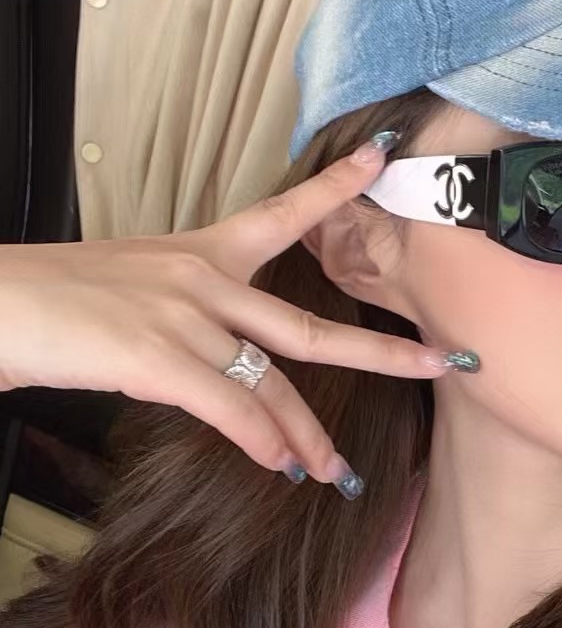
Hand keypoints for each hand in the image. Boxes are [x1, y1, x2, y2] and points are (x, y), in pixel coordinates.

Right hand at [0, 142, 453, 484]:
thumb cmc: (54, 301)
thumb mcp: (133, 287)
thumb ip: (189, 316)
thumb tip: (228, 368)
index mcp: (200, 253)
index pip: (282, 214)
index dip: (334, 188)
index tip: (380, 157)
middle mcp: (204, 279)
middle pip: (311, 326)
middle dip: (383, 350)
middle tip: (441, 364)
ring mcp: (184, 317)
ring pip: (274, 383)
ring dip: (310, 434)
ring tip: (337, 470)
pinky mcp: (156, 357)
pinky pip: (230, 407)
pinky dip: (260, 441)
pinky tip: (280, 465)